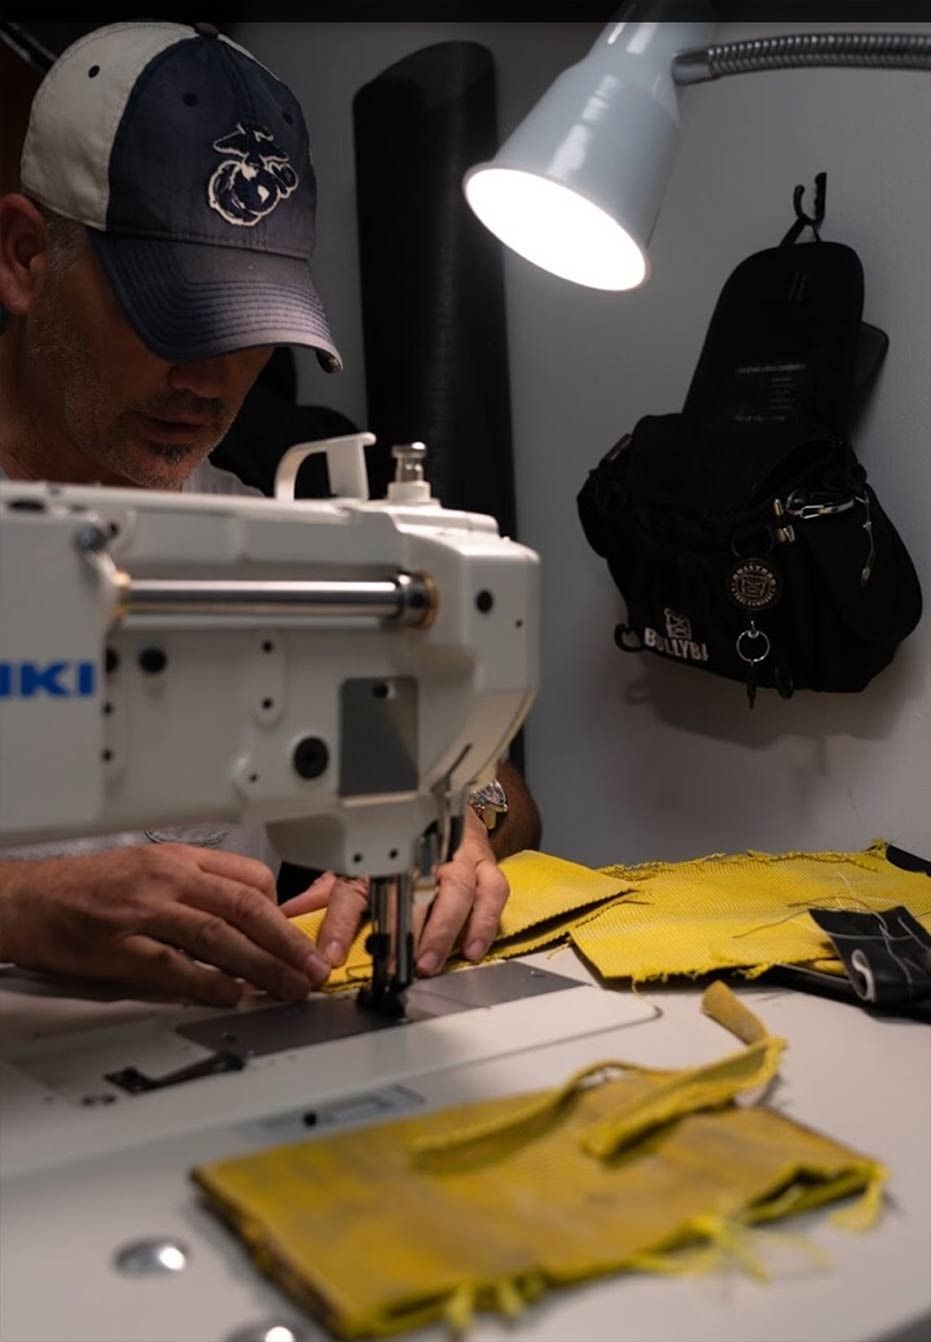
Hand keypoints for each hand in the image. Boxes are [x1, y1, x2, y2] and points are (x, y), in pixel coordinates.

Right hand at [0, 845, 330, 1005]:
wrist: (27, 899)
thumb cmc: (87, 888)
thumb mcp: (150, 870)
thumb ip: (197, 889)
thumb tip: (244, 916)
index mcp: (179, 860)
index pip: (249, 877)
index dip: (283, 910)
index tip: (301, 936)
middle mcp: (167, 879)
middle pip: (245, 907)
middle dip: (287, 941)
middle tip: (313, 968)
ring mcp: (144, 911)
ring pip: (219, 935)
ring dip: (262, 965)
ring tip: (288, 987)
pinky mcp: (120, 946)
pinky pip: (174, 965)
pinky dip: (208, 982)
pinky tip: (231, 996)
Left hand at [281, 808, 509, 976]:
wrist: (444, 798)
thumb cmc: (399, 836)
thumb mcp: (357, 862)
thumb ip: (326, 893)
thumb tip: (286, 916)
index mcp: (381, 851)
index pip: (353, 888)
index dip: (340, 923)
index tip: (330, 955)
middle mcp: (422, 850)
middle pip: (416, 885)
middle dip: (406, 927)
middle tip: (396, 962)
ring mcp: (458, 856)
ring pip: (459, 889)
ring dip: (445, 928)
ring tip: (430, 961)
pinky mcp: (486, 864)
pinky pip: (493, 891)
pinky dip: (485, 921)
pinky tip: (471, 948)